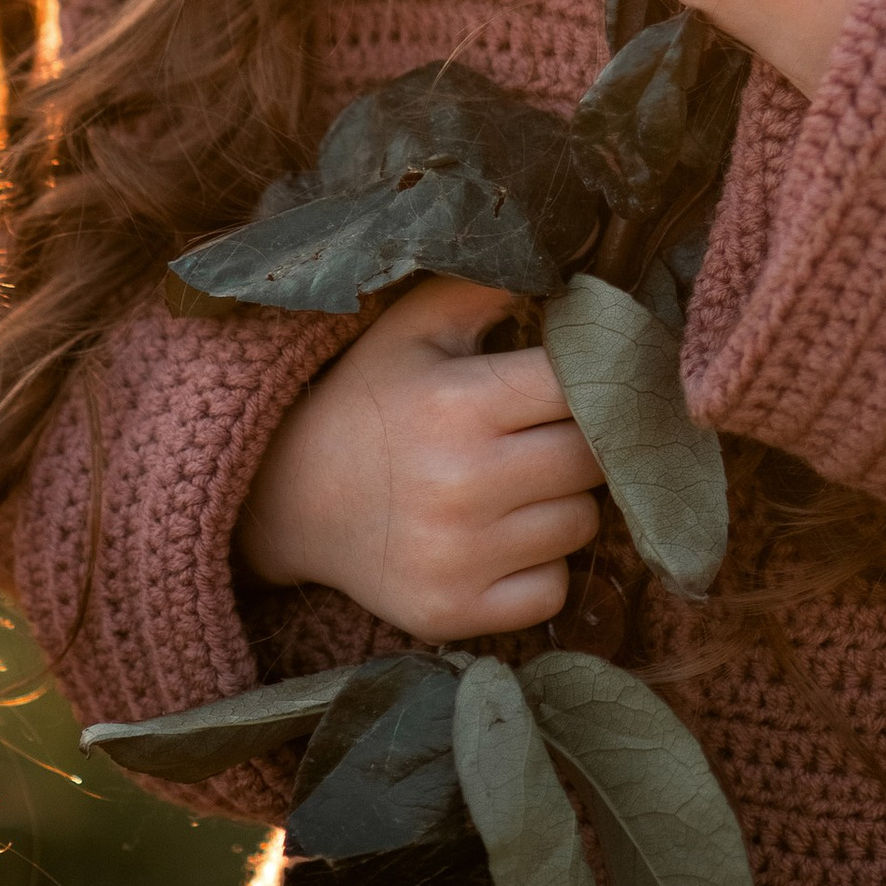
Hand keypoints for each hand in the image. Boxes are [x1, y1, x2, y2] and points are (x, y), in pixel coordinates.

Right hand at [235, 273, 602, 639]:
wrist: (291, 499)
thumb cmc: (367, 401)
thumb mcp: (411, 328)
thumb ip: (486, 287)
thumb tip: (569, 272)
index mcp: (459, 403)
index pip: (579, 385)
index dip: (590, 377)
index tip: (582, 375)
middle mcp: (464, 483)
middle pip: (593, 458)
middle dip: (583, 439)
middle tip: (549, 431)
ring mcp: (461, 557)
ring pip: (582, 525)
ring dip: (564, 502)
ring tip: (520, 483)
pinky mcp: (455, 613)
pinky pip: (554, 590)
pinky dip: (542, 567)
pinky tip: (504, 539)